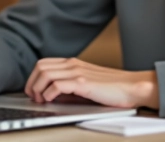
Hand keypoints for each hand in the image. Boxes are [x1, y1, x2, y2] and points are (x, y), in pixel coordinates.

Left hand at [25, 58, 157, 108]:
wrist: (132, 87)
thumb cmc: (113, 89)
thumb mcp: (86, 84)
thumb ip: (69, 86)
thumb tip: (51, 95)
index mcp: (73, 63)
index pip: (43, 64)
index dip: (33, 78)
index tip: (33, 91)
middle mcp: (73, 64)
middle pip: (40, 67)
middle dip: (31, 83)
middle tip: (33, 97)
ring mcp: (77, 72)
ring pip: (45, 74)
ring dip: (38, 88)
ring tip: (40, 100)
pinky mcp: (83, 83)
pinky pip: (57, 85)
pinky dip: (49, 93)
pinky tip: (51, 100)